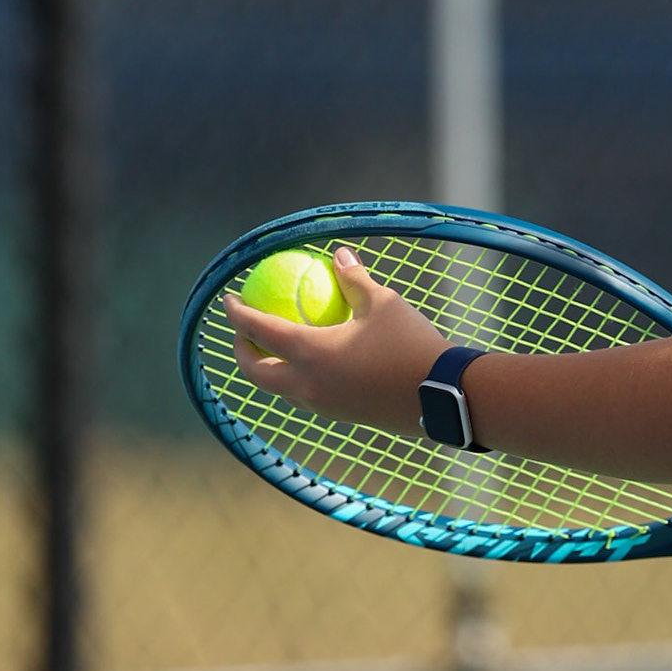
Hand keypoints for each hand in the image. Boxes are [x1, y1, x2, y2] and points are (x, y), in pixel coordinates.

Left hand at [225, 247, 448, 432]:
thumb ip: (355, 280)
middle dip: (242, 351)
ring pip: (280, 388)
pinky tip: (313, 363)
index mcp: (310, 353)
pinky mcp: (341, 415)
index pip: (259, 331)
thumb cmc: (410, 343)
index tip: (229, 299)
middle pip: (256, 373)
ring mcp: (323, 405)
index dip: (238, 314)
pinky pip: (306, 395)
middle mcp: (308, 384)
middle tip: (244, 331)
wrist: (442, 395)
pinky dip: (296, 378)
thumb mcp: (383, 303)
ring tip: (274, 347)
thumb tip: (339, 256)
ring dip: (268, 368)